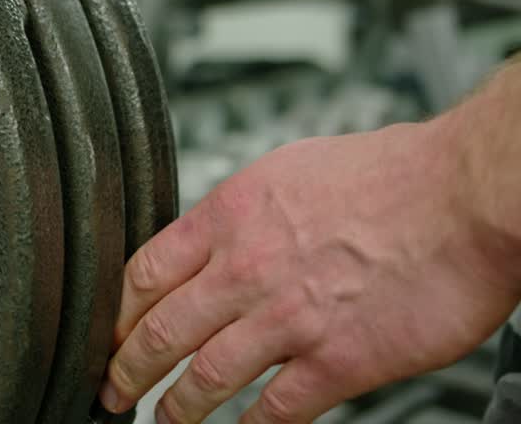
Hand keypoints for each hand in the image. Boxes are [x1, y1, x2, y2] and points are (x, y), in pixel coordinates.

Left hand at [100, 120, 520, 422]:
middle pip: (159, 330)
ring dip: (175, 406)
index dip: (117, 312)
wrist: (465, 194)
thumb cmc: (393, 174)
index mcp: (230, 216)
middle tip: (111, 388)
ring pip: (204, 376)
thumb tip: (216, 237)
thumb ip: (243, 214)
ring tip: (161, 419)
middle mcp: (247, 268)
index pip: (144, 272)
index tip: (106, 332)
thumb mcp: (287, 171)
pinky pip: (276, 408)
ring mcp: (287, 318)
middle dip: (125, 368)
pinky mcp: (336, 360)